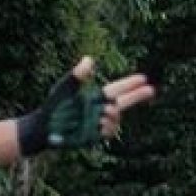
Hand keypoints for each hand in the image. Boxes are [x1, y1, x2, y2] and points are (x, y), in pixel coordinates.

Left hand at [17, 58, 156, 154]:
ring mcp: (98, 124)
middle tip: (151, 90)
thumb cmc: (53, 106)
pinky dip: (107, 127)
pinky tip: (101, 124)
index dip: (130, 84)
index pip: (117, 89)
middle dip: (137, 96)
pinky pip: (108, 132)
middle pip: (123, 102)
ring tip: (103, 113)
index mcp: (95, 97)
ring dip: (114, 114)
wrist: (44, 128)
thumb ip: (78, 76)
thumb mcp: (65, 88)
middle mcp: (99, 110)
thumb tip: (89, 60)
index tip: (143, 78)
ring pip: (116, 118)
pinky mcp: (94, 136)